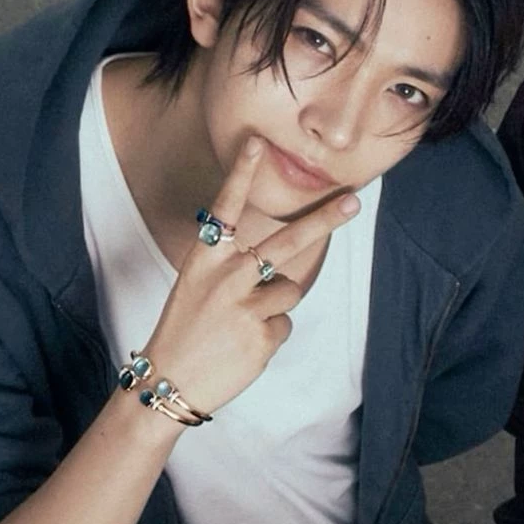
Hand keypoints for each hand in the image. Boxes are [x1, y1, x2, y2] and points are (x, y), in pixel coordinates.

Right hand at [141, 137, 359, 414]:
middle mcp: (227, 275)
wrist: (169, 381)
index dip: (242, 173)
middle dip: (326, 219)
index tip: (258, 142)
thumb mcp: (198, 288)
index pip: (226, 207)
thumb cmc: (185, 330)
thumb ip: (234, 269)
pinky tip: (243, 345)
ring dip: (275, 305)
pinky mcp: (263, 333)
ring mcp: (247, 304)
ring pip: (290, 289)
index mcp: (205, 258)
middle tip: (354, 200)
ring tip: (243, 324)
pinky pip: (284, 323)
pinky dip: (270, 334)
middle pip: (288, 241)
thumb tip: (278, 267)